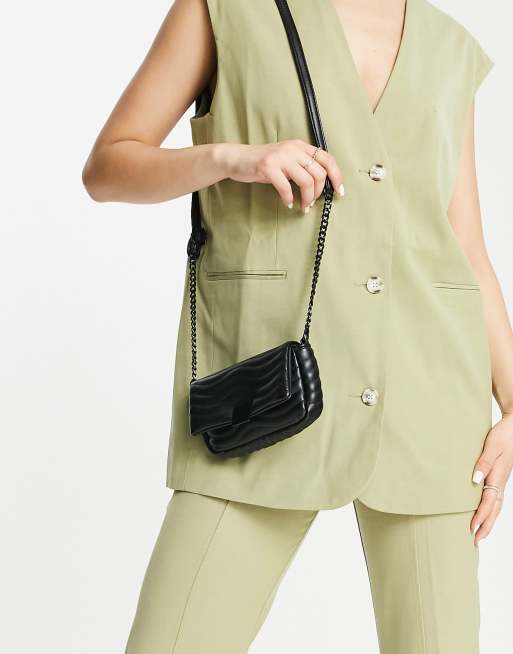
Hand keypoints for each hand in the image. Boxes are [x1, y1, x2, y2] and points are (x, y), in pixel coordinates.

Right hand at [215, 140, 343, 210]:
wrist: (237, 158)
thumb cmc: (263, 163)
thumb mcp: (286, 159)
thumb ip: (302, 166)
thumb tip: (321, 185)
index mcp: (300, 146)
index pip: (327, 159)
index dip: (337, 176)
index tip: (339, 192)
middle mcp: (293, 149)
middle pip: (319, 173)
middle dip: (319, 193)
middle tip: (311, 203)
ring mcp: (281, 157)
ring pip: (306, 181)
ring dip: (307, 198)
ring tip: (303, 206)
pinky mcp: (268, 167)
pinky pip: (286, 188)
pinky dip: (289, 199)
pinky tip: (287, 203)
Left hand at [470, 413, 512, 543]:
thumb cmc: (503, 435)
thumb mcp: (491, 446)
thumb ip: (483, 463)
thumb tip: (474, 481)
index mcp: (498, 476)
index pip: (489, 502)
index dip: (480, 516)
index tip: (472, 529)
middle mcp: (500, 481)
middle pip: (494, 509)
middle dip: (485, 525)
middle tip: (475, 541)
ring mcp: (501, 480)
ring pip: (496, 505)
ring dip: (488, 520)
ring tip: (479, 533)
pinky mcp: (499, 476)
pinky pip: (495, 497)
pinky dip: (490, 509)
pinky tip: (484, 512)